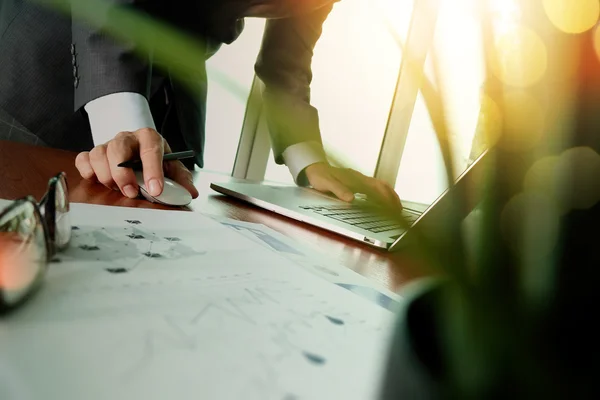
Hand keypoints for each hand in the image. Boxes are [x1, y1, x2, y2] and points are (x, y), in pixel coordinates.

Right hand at [75, 128, 198, 198]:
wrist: (138, 152)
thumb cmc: (156, 161)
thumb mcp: (172, 168)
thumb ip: (181, 179)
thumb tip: (191, 193)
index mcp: (149, 138)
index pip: (151, 149)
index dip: (153, 170)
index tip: (156, 189)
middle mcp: (127, 138)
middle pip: (118, 148)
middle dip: (123, 173)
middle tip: (131, 192)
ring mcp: (108, 145)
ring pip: (99, 154)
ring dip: (107, 175)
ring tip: (117, 189)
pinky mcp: (93, 154)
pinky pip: (83, 159)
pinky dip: (88, 171)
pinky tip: (98, 181)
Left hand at [304, 162, 401, 208]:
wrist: (314, 168)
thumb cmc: (320, 177)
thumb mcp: (326, 184)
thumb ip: (338, 190)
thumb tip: (351, 199)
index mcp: (355, 179)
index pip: (375, 188)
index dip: (385, 198)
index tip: (392, 208)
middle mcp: (360, 178)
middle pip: (382, 186)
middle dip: (392, 197)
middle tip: (399, 209)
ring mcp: (359, 179)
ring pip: (379, 186)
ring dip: (388, 195)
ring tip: (395, 206)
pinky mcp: (356, 182)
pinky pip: (373, 187)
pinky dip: (381, 194)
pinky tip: (381, 202)